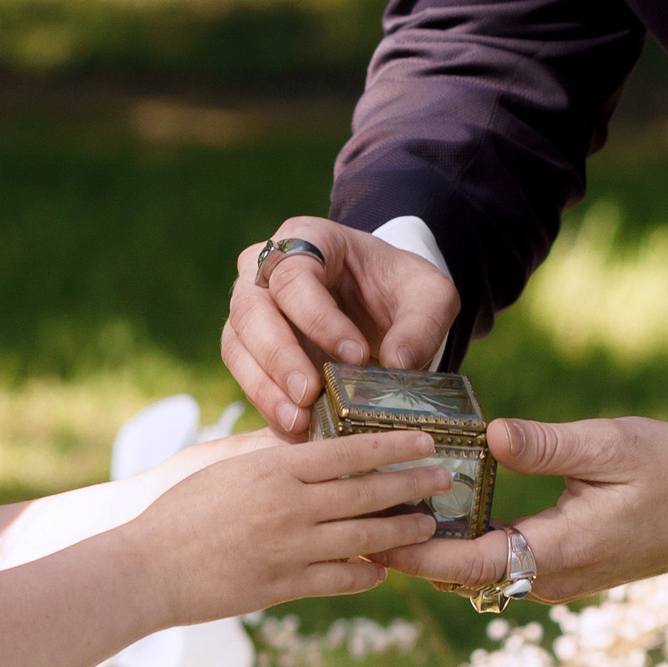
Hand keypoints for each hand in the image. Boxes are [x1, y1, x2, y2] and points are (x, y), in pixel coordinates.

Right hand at [131, 431, 455, 626]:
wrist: (148, 567)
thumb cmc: (179, 510)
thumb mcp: (223, 466)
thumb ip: (267, 451)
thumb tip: (305, 435)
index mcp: (275, 468)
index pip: (347, 450)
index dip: (392, 444)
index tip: (425, 439)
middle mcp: (290, 505)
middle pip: (367, 491)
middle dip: (412, 484)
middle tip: (444, 478)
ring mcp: (290, 548)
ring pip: (364, 536)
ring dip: (402, 531)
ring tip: (428, 525)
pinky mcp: (284, 586)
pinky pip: (341, 579)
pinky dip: (367, 573)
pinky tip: (383, 570)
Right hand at [221, 218, 458, 438]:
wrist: (385, 302)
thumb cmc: (401, 289)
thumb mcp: (430, 296)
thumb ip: (422, 324)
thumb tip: (398, 364)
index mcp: (308, 238)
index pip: (295, 276)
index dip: (319, 318)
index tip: (354, 356)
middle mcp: (266, 267)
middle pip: (252, 309)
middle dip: (278, 356)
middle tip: (309, 395)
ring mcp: (251, 306)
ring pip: (237, 343)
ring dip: (264, 385)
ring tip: (298, 421)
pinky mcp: (249, 346)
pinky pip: (244, 373)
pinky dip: (266, 402)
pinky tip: (294, 429)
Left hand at [378, 417, 667, 601]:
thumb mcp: (612, 446)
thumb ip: (549, 445)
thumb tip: (491, 436)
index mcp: (560, 550)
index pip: (470, 563)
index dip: (417, 553)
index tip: (370, 535)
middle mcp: (551, 575)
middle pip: (463, 574)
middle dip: (411, 551)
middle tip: (356, 518)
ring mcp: (557, 576)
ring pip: (479, 572)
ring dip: (434, 549)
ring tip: (383, 512)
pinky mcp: (562, 566)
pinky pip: (500, 563)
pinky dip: (462, 544)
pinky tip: (436, 512)